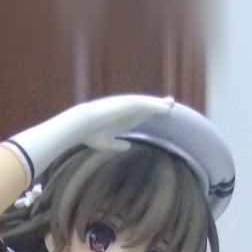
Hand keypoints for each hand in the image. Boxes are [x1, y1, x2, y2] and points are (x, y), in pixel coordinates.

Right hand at [6, 95, 174, 182]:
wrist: (80, 125)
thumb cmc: (89, 134)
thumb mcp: (106, 142)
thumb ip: (117, 144)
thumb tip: (127, 147)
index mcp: (121, 119)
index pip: (139, 115)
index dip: (150, 114)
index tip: (160, 116)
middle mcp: (124, 111)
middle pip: (145, 107)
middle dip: (158, 106)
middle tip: (171, 104)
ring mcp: (125, 106)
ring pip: (146, 104)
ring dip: (158, 104)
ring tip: (171, 104)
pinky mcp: (125, 104)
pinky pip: (144, 104)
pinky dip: (155, 106)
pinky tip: (165, 108)